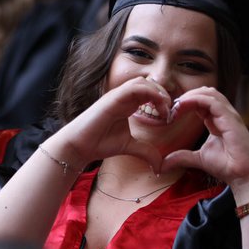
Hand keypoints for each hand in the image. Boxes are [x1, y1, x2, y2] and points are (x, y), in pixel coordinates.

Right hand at [52, 77, 171, 172]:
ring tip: (165, 108)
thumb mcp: (130, 147)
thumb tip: (160, 166)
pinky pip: (134, 88)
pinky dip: (149, 93)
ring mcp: (117, 96)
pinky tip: (157, 107)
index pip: (150, 91)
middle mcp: (123, 96)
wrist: (79, 145)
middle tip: (169, 111)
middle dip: (163, 94)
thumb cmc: (100, 143)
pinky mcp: (112, 99)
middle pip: (149, 83)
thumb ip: (146, 152)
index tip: (169, 117)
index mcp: (128, 103)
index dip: (163, 100)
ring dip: (158, 92)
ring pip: (142, 82)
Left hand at [160, 87, 248, 199]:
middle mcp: (224, 114)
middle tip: (172, 107)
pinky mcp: (231, 118)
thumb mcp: (198, 159)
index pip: (201, 101)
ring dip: (191, 95)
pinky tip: (183, 107)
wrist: (244, 175)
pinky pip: (212, 101)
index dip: (185, 103)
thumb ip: (182, 157)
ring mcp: (229, 114)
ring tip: (177, 105)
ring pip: (210, 92)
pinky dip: (196, 100)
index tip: (170, 113)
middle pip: (206, 92)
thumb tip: (163, 164)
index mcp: (217, 120)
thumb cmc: (227, 166)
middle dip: (187, 95)